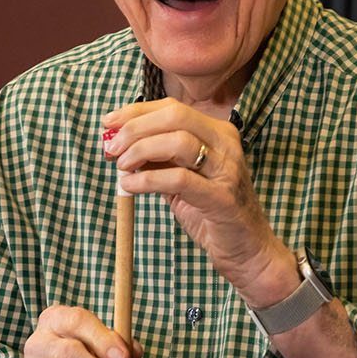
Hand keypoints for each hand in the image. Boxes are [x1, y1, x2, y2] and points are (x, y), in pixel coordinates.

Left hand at [102, 98, 295, 304]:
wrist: (247, 250)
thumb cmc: (211, 213)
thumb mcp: (182, 178)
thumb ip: (158, 159)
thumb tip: (119, 143)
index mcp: (217, 132)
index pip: (172, 107)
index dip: (135, 112)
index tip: (109, 123)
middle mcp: (226, 144)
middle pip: (175, 116)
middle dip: (135, 128)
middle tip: (111, 147)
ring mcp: (227, 169)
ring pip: (178, 141)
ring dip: (140, 150)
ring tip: (122, 167)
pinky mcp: (222, 198)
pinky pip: (179, 179)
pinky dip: (147, 180)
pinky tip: (130, 186)